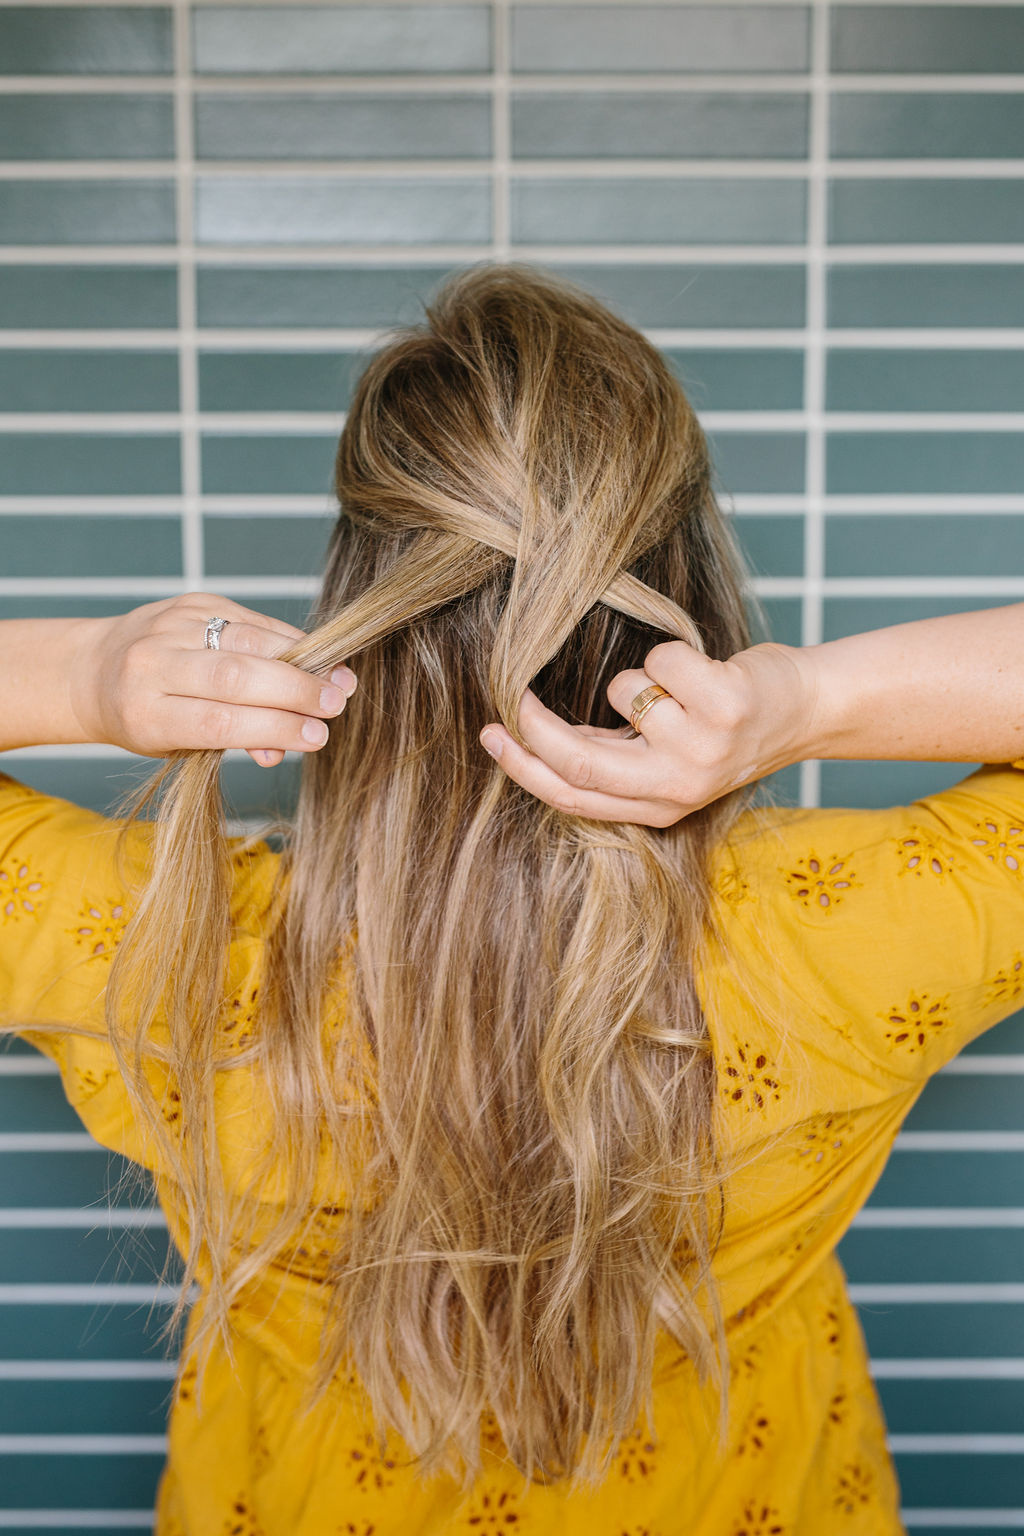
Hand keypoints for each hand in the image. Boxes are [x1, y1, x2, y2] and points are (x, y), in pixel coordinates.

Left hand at [70, 594, 355, 767]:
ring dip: (302, 662)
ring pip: (250, 640)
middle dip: (295, 692)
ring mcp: (173, 625)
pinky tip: (314, 659)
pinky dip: (289, 641)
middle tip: (335, 706)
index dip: (274, 728)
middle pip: (236, 676)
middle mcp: (154, 663)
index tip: (318, 736)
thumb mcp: (176, 745)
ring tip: (338, 682)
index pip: (219, 721)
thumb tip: (282, 749)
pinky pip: (252, 620)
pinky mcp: (194, 601)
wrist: (94, 670)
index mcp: (145, 712)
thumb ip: (228, 743)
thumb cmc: (143, 717)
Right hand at [479, 641, 814, 825]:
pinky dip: (673, 653)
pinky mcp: (725, 706)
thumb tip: (535, 738)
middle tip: (513, 694)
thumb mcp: (670, 761)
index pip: (574, 796)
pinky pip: (662, 662)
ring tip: (679, 686)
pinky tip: (705, 671)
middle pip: (581, 760)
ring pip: (624, 693)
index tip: (492, 734)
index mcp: (659, 806)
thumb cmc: (725, 726)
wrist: (807, 710)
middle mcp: (679, 786)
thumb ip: (614, 758)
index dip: (524, 767)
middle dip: (535, 725)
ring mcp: (703, 748)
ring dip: (640, 676)